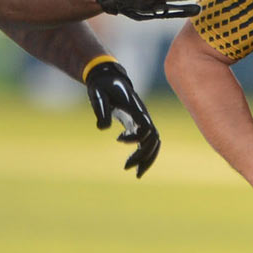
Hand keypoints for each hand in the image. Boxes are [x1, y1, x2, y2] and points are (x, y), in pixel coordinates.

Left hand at [84, 62, 159, 176]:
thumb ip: (101, 110)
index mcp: (135, 108)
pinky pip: (147, 143)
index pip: (145, 126)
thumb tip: (103, 128)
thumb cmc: (102, 86)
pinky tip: (136, 167)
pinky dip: (145, 156)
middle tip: (126, 167)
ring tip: (137, 174)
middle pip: (153, 138)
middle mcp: (142, 115)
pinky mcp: (137, 125)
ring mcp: (142, 120)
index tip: (118, 139)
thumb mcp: (98, 94)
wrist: (107, 78)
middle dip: (143, 155)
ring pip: (154, 142)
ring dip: (148, 159)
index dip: (136, 137)